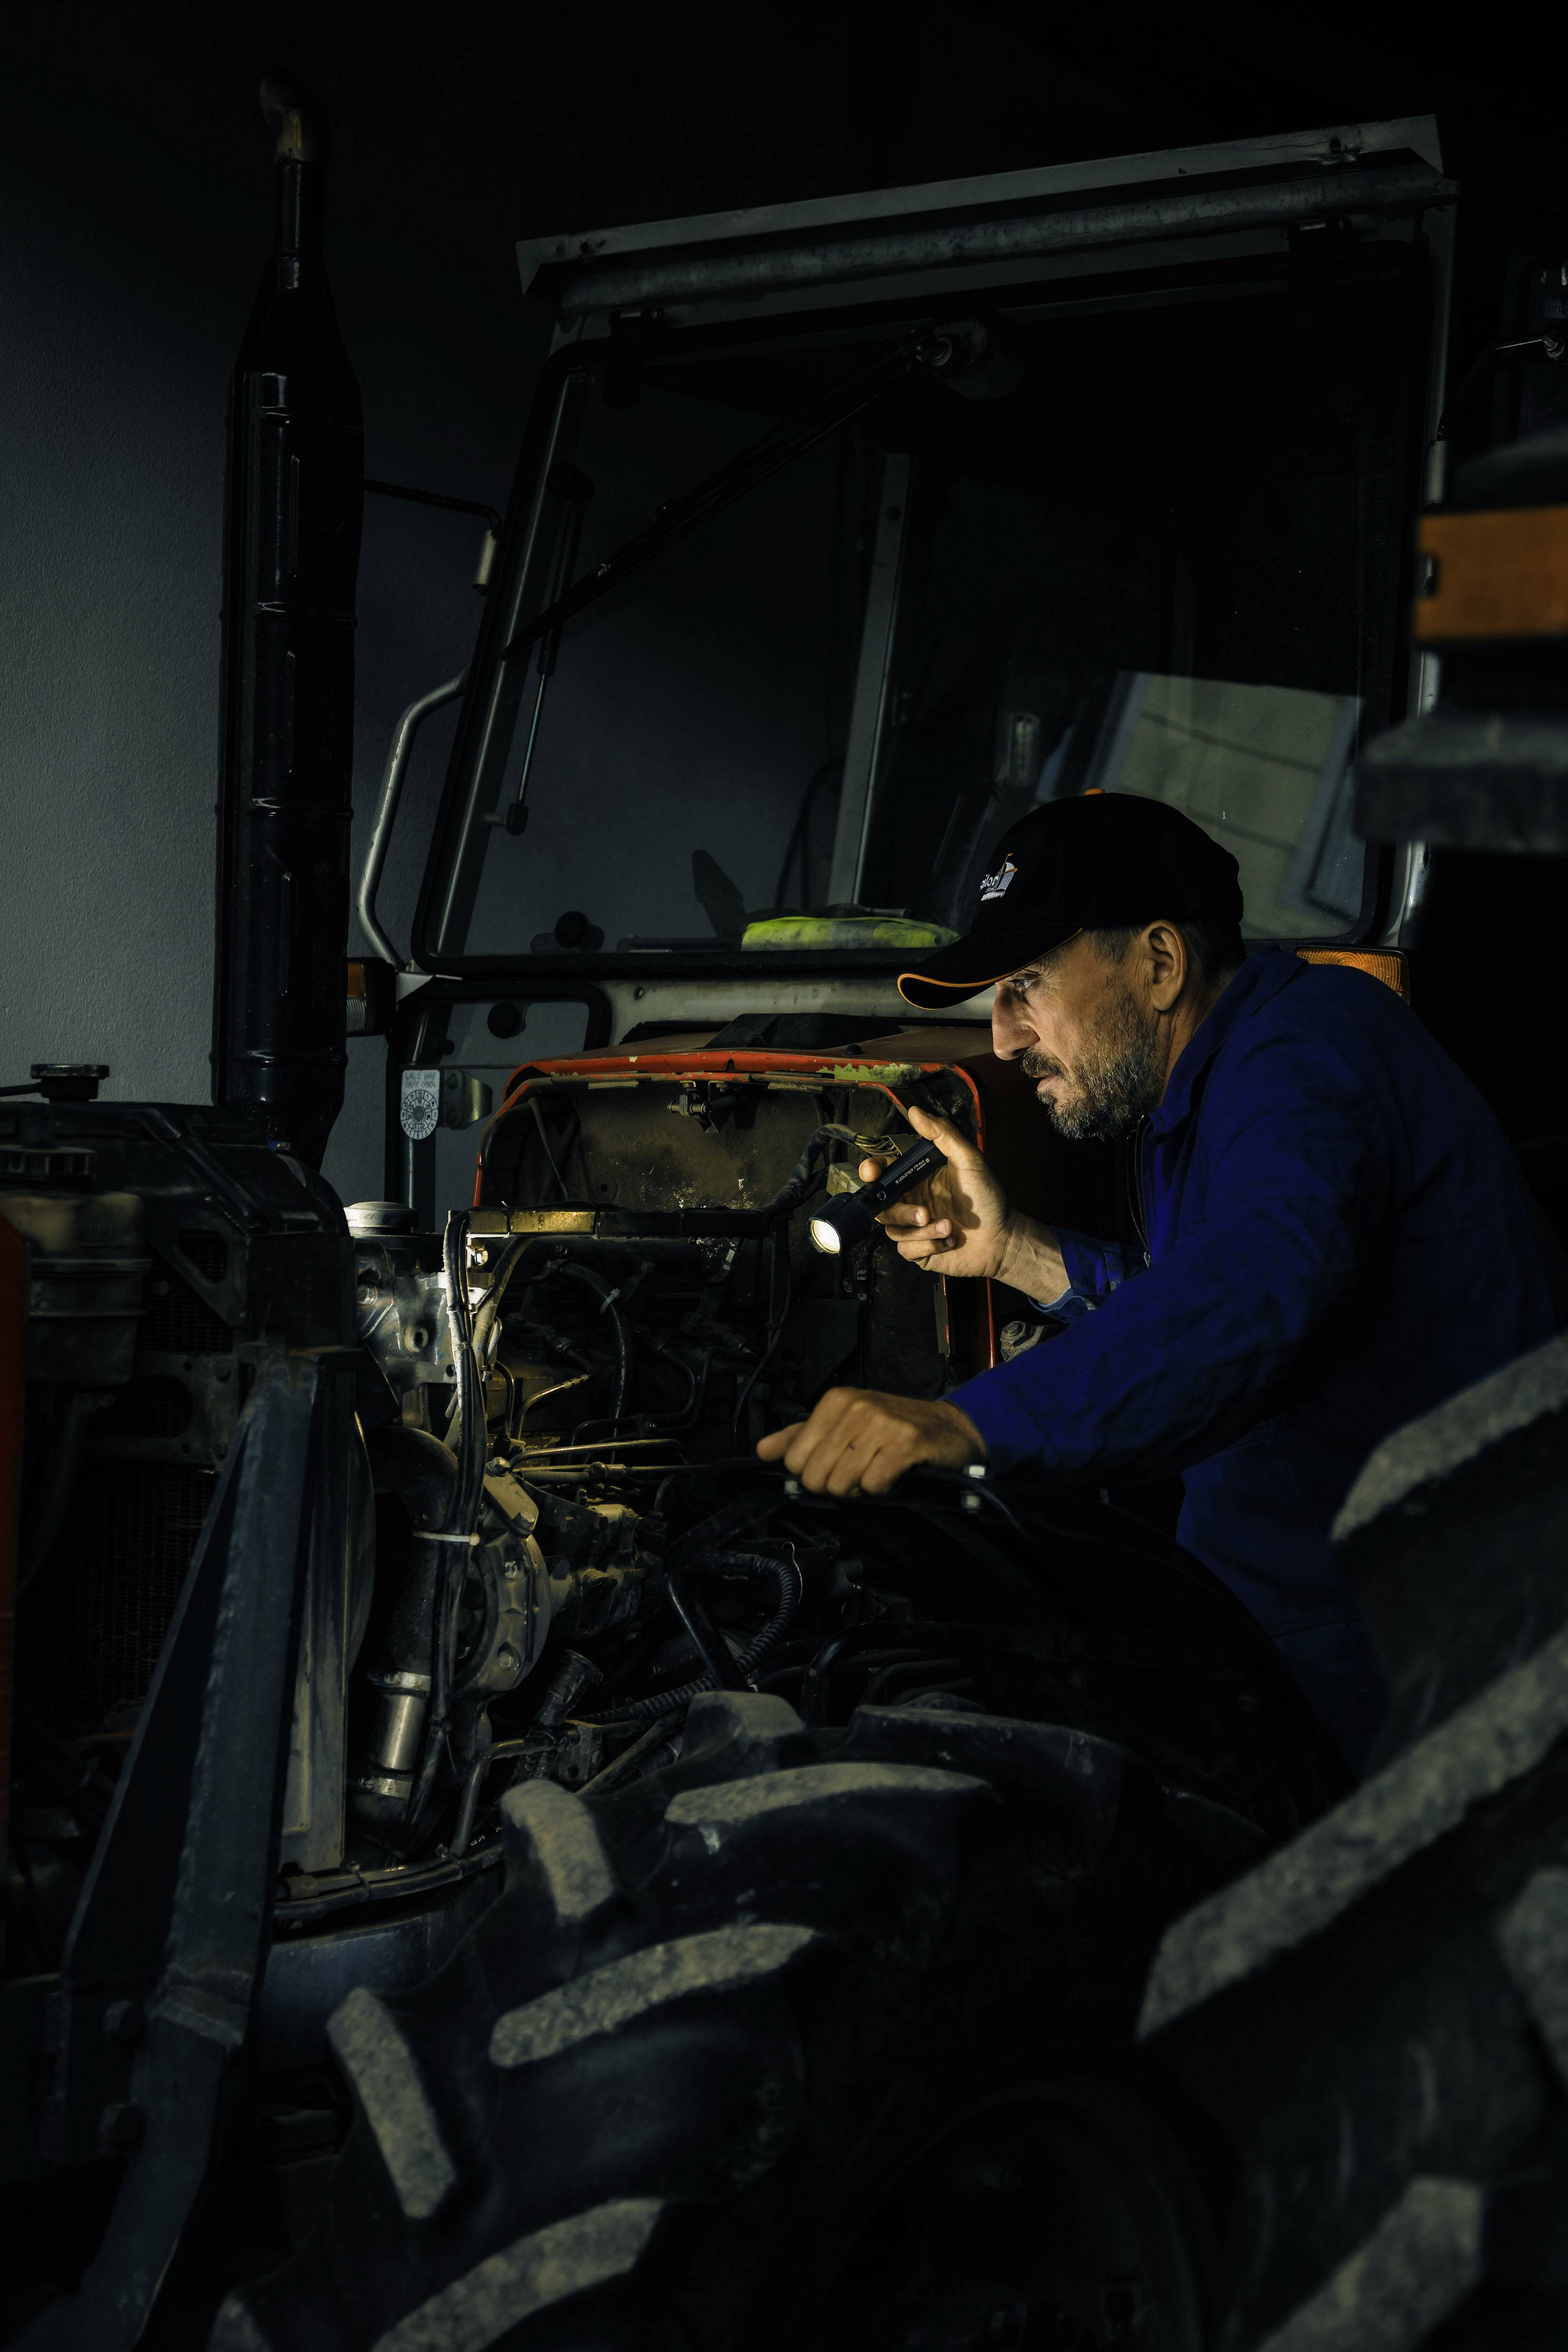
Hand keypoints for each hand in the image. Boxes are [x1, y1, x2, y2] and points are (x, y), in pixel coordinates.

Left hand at [756, 1387, 984, 1495]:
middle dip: (839, 1484)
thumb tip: (762, 1451)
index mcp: (835, 1401)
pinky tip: (896, 1475)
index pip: (796, 1461)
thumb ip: (801, 1438)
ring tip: (879, 1471)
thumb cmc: (894, 1430)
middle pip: (817, 1477)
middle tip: (862, 1470)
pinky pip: (873, 1486)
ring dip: (862, 1488)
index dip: (816, 1473)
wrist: (950, 1429)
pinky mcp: (905, 1443)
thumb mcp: (844, 1425)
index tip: (839, 1463)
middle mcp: (856, 1407)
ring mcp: (881, 1423)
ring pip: (842, 1484)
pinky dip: (884, 1490)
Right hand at [862, 1103, 1015, 1280]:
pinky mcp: (919, 1251)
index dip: (871, 1170)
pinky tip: (949, 1241)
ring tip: (949, 1227)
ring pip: (894, 1230)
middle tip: (924, 1213)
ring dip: (922, 1231)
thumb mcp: (969, 1160)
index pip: (884, 1172)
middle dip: (901, 1211)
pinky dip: (928, 1246)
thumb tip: (915, 1111)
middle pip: (882, 1206)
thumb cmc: (988, 1198)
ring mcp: (913, 1228)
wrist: (1002, 1238)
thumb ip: (942, 1134)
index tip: (872, 1173)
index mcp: (918, 1179)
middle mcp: (911, 1202)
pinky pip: (906, 1250)